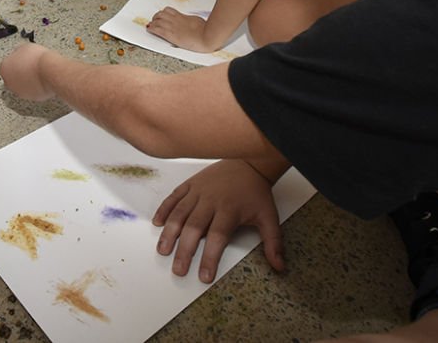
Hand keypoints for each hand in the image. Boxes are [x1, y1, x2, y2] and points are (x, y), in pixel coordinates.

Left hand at [0, 42, 56, 101]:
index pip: (8, 63)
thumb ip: (19, 52)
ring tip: (38, 71)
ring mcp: (20, 92)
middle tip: (31, 65)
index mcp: (4, 68)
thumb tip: (21, 54)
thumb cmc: (38, 59)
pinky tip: (42, 79)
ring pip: (23, 84)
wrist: (49, 71)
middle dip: (21, 72)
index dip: (18, 59)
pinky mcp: (32, 98)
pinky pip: (33, 90)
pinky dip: (37, 86)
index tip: (24, 58)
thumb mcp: (25, 47)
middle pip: (13, 76)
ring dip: (28, 79)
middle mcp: (9, 83)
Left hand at [146, 7, 212, 50]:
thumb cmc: (205, 30)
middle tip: (155, 20)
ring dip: (153, 22)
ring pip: (157, 20)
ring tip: (151, 25)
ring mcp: (172, 27)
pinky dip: (151, 28)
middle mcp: (175, 20)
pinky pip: (157, 30)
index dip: (163, 13)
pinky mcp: (170, 35)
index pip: (169, 10)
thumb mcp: (197, 21)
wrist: (205, 37)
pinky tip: (149, 29)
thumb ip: (190, 20)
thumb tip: (190, 21)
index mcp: (182, 16)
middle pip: (161, 14)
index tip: (162, 15)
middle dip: (156, 17)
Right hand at [153, 158, 283, 282]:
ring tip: (163, 250)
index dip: (209, 258)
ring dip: (169, 233)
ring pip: (179, 213)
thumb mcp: (269, 217)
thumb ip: (273, 243)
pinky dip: (164, 209)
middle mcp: (210, 201)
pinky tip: (158, 223)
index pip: (217, 238)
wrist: (249, 161)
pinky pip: (174, 197)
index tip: (204, 276)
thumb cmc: (256, 192)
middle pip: (193, 228)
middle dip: (184, 251)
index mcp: (229, 211)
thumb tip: (280, 266)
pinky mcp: (191, 183)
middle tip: (178, 270)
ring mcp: (198, 191)